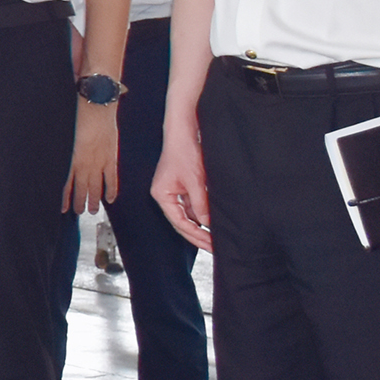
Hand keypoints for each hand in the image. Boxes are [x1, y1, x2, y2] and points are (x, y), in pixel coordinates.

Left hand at [63, 103, 119, 213]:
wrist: (95, 104)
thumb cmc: (76, 113)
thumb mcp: (62, 133)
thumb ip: (62, 148)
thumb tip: (58, 159)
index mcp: (70, 157)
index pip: (66, 183)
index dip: (65, 197)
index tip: (63, 208)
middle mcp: (84, 162)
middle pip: (81, 188)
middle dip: (79, 202)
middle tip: (79, 212)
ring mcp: (99, 161)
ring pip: (96, 186)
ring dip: (94, 200)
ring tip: (92, 211)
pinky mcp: (111, 157)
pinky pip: (112, 178)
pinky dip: (111, 189)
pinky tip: (110, 199)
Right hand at [149, 132, 212, 251]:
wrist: (185, 131)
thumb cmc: (185, 151)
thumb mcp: (195, 180)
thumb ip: (201, 204)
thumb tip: (208, 224)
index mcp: (162, 195)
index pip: (179, 222)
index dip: (195, 235)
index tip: (210, 245)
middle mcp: (166, 195)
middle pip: (182, 222)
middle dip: (198, 235)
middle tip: (214, 247)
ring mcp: (175, 191)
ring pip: (189, 214)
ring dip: (202, 224)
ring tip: (217, 237)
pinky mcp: (184, 185)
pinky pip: (193, 205)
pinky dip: (203, 213)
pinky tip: (215, 220)